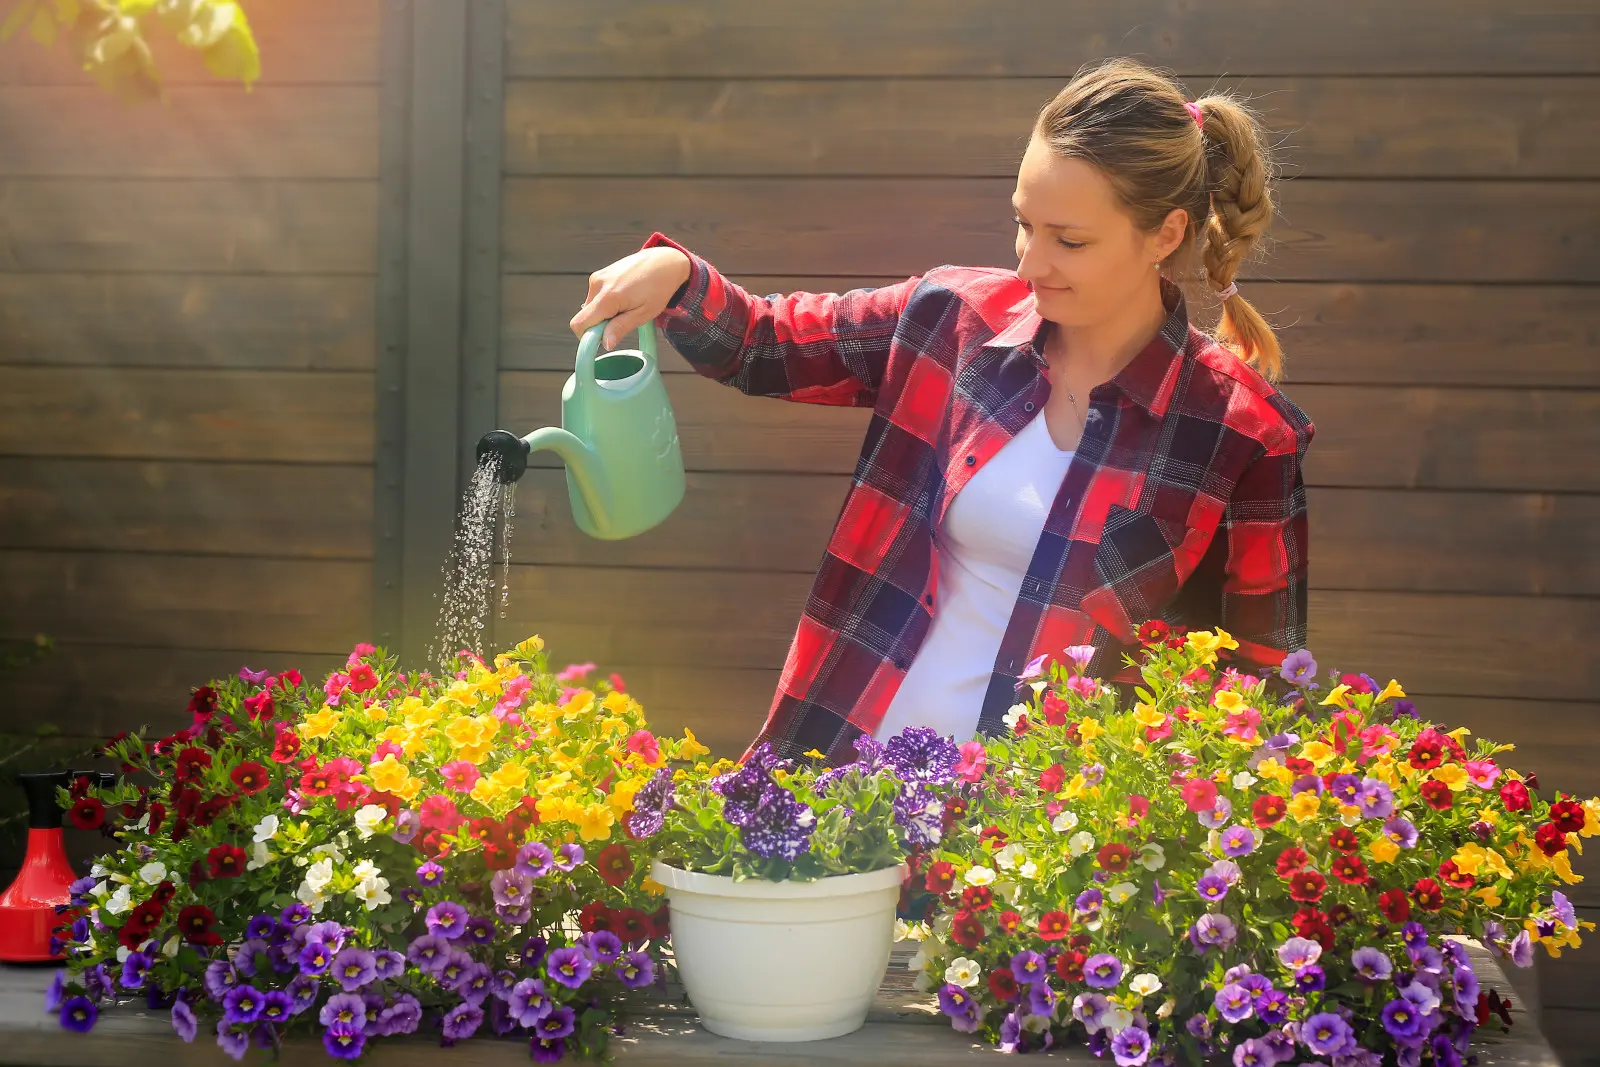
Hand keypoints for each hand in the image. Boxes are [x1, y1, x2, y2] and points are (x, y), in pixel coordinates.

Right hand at [569, 247, 691, 350]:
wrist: (664, 262)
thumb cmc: (658, 288)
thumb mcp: (644, 313)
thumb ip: (621, 327)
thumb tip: (605, 343)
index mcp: (608, 296)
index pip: (580, 323)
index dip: (587, 337)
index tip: (603, 340)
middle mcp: (598, 284)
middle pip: (585, 316)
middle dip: (599, 325)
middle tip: (623, 320)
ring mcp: (597, 277)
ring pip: (590, 307)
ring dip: (604, 313)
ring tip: (626, 306)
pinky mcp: (600, 274)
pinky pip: (595, 297)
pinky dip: (605, 303)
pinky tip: (623, 297)